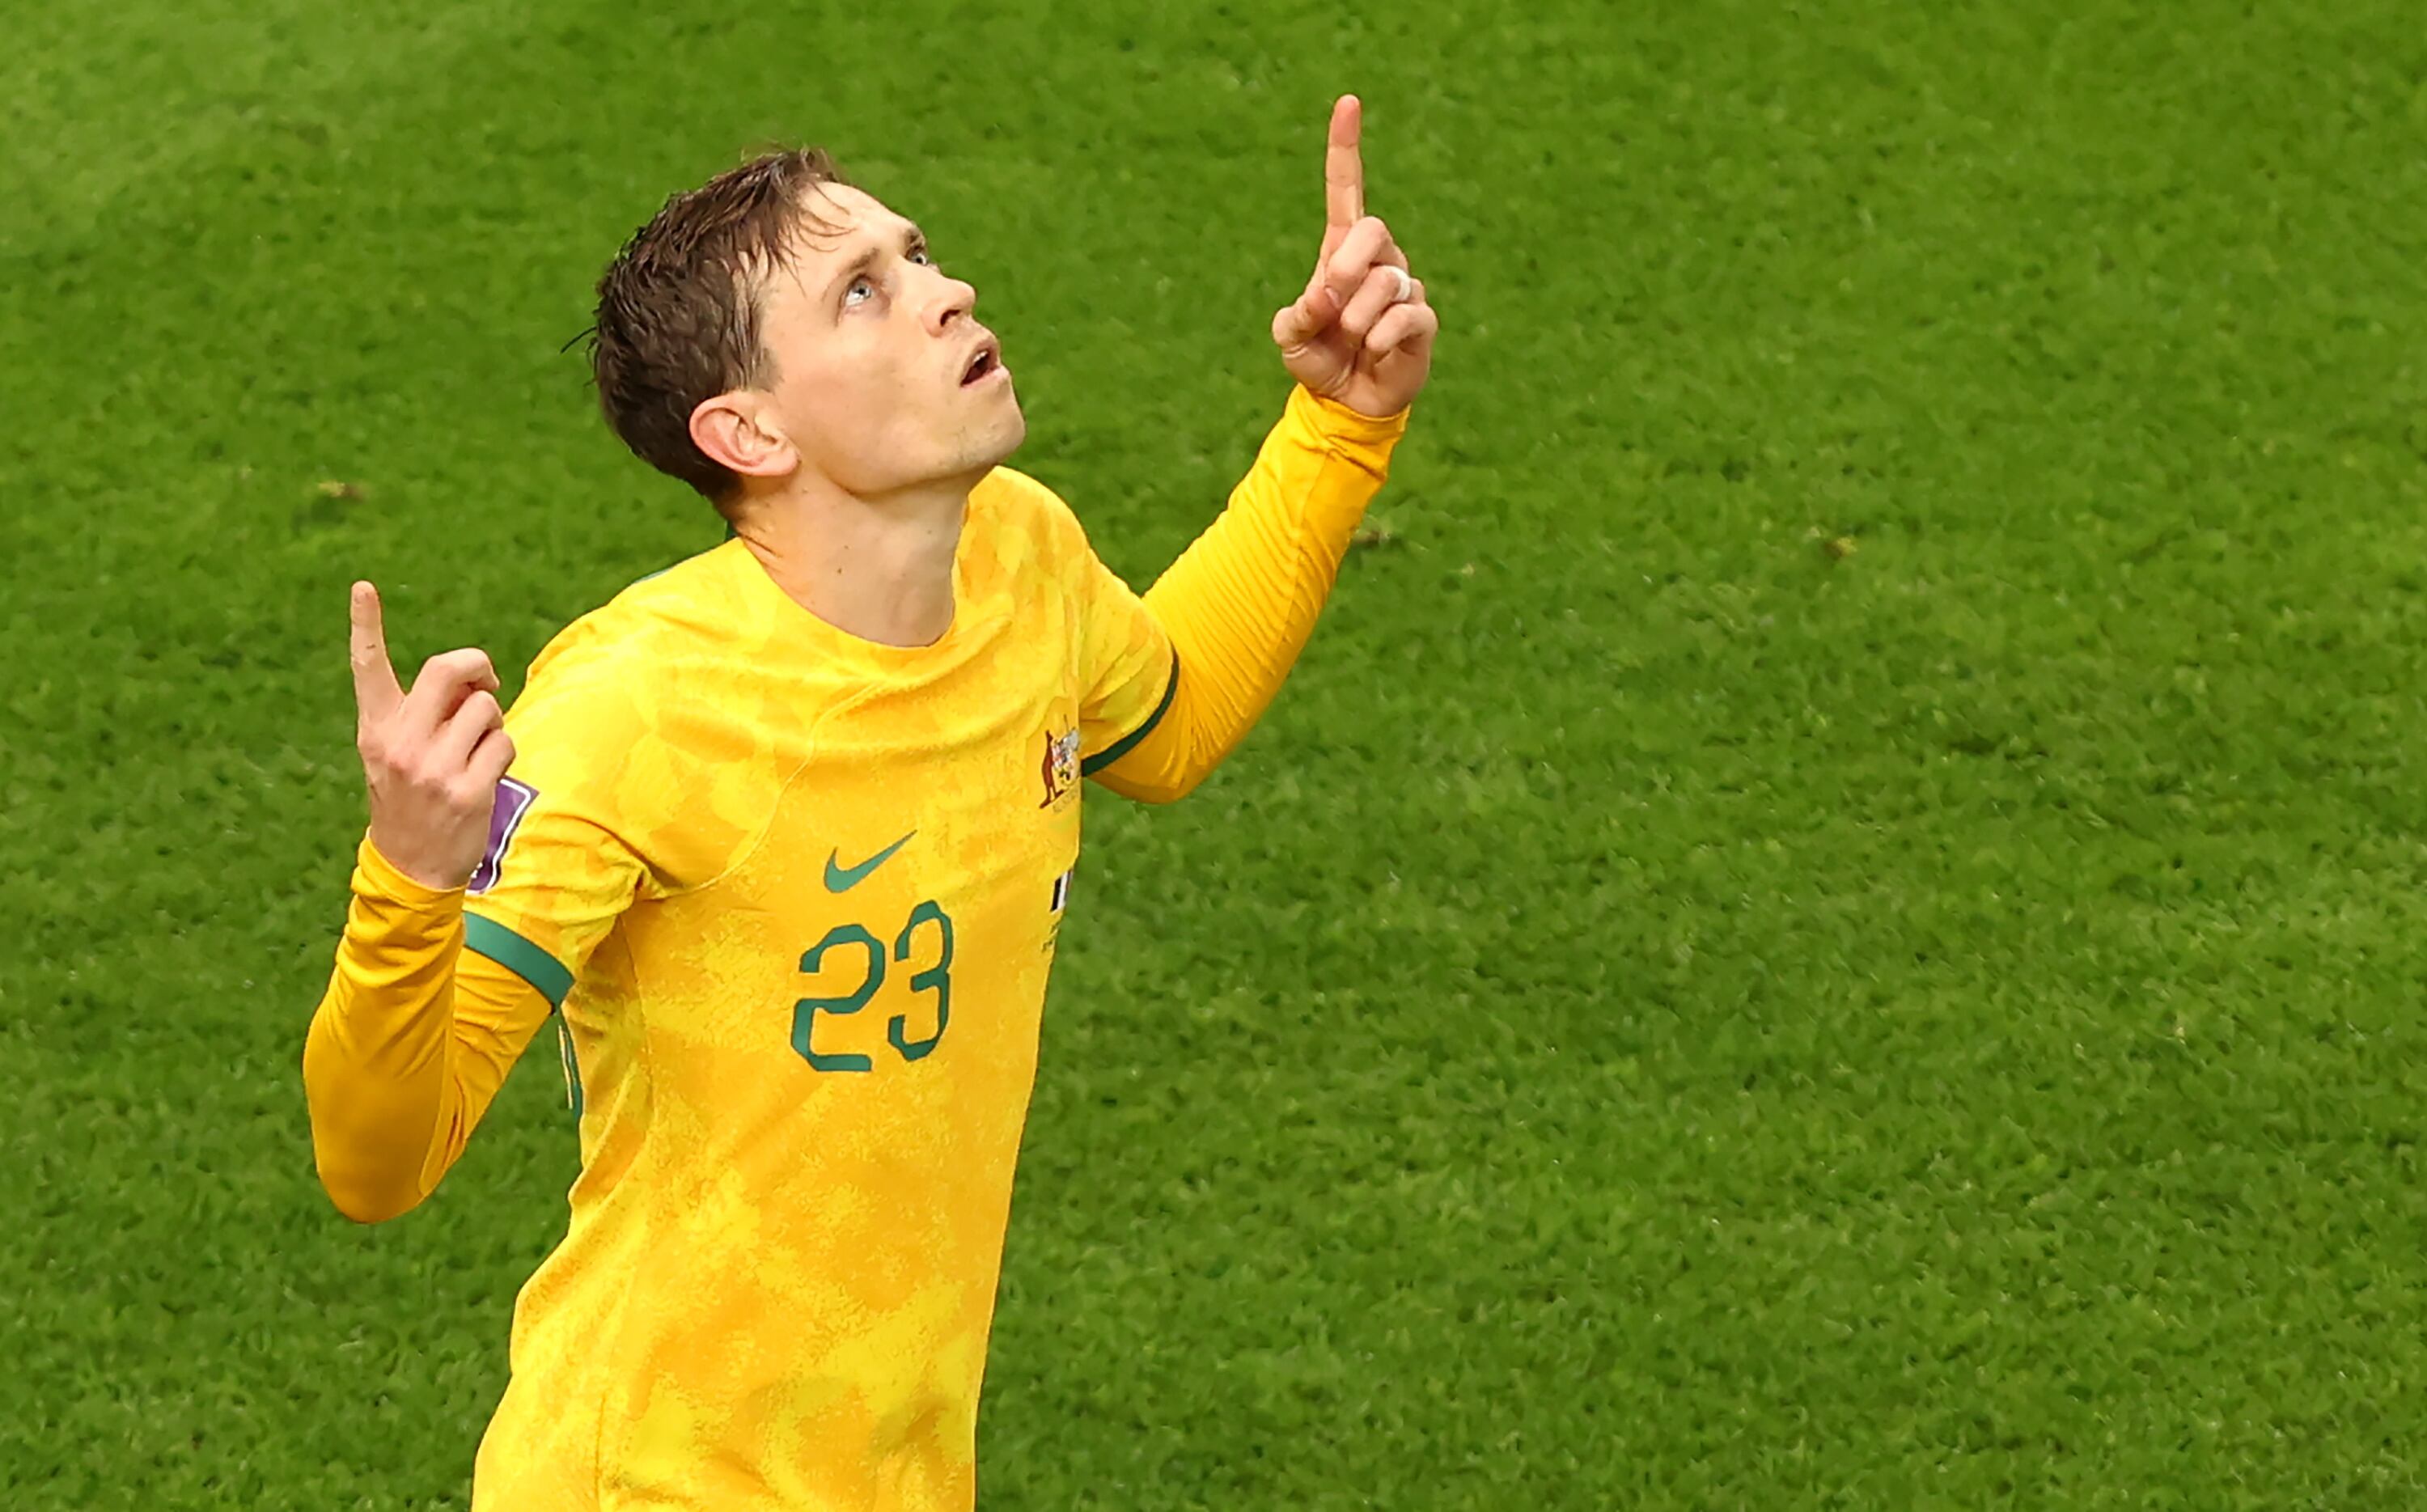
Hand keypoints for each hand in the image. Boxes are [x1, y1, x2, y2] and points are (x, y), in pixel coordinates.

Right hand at [349, 582, 515, 891]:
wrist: (411, 867)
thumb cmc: (410, 798)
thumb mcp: (395, 754)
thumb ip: (423, 714)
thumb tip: (475, 679)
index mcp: (376, 729)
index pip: (367, 668)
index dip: (365, 624)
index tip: (363, 587)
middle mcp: (399, 743)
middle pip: (448, 668)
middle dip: (479, 665)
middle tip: (488, 682)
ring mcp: (433, 767)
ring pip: (486, 707)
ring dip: (493, 722)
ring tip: (476, 750)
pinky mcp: (467, 790)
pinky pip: (504, 743)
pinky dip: (503, 753)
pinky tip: (485, 777)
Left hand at [1271, 95, 1437, 417]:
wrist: (1345, 403)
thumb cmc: (1318, 358)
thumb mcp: (1290, 336)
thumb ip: (1298, 313)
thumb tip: (1327, 295)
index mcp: (1342, 251)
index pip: (1346, 189)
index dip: (1345, 148)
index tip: (1349, 103)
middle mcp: (1378, 261)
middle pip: (1373, 229)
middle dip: (1347, 265)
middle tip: (1331, 301)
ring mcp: (1403, 289)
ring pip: (1387, 280)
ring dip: (1357, 315)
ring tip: (1350, 339)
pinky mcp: (1422, 322)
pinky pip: (1408, 313)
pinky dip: (1381, 335)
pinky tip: (1371, 350)